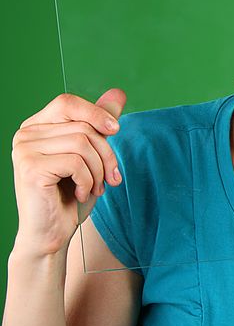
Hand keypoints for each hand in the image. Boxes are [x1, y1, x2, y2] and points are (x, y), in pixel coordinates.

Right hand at [11, 89, 126, 257]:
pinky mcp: (30, 168)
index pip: (67, 102)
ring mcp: (24, 150)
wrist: (52, 233)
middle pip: (83, 127)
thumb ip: (99, 124)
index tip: (115, 130)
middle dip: (106, 154)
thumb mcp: (91, 155)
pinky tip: (82, 194)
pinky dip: (88, 180)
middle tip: (111, 177)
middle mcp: (25, 134)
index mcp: (37, 126)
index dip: (96, 112)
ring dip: (99, 170)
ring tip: (95, 187)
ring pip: (83, 143)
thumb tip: (117, 93)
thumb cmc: (71, 194)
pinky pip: (76, 162)